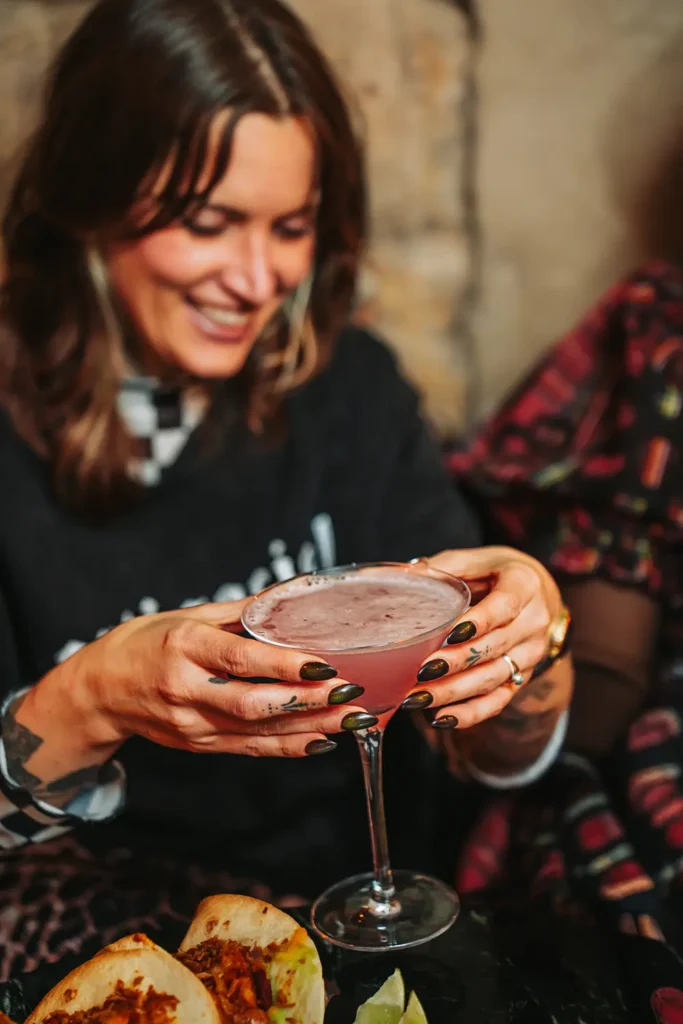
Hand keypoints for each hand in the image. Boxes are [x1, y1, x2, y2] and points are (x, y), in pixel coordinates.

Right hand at [26, 600, 374, 761]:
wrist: (99, 691)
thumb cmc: (145, 643)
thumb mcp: (187, 615)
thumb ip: (240, 612)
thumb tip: (292, 594)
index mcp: (184, 648)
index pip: (240, 659)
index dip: (285, 665)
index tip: (325, 664)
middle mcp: (186, 690)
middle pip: (253, 703)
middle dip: (308, 702)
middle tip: (351, 693)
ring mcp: (191, 724)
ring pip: (258, 732)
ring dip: (311, 727)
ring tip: (353, 719)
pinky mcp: (198, 745)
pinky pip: (250, 750)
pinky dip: (289, 747)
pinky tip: (323, 741)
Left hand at [400, 547, 560, 728]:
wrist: (538, 593)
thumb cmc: (497, 572)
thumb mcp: (476, 560)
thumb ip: (442, 568)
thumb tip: (398, 575)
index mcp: (525, 585)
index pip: (504, 607)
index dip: (478, 622)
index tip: (448, 634)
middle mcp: (534, 622)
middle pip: (495, 647)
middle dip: (456, 663)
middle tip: (420, 672)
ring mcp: (531, 653)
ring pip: (493, 678)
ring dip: (454, 692)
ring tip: (417, 697)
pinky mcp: (523, 677)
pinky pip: (499, 701)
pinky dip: (470, 713)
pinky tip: (440, 718)